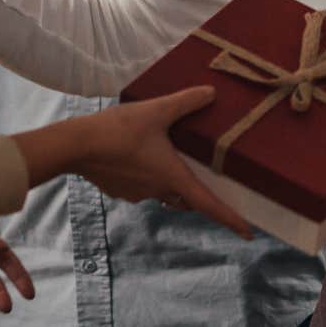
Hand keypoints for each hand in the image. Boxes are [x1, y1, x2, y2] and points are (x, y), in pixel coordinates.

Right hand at [70, 88, 253, 238]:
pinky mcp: (120, 190)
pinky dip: (146, 176)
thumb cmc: (118, 130)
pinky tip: (137, 156)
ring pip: (163, 192)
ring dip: (170, 181)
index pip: (209, 205)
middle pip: (187, 198)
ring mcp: (137, 193)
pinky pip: (142, 186)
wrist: (75, 146)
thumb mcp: (156, 110)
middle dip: (198, 194)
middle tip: (209, 181)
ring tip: (169, 158)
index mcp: (173, 177)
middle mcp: (158, 191)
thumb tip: (212, 92)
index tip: (249, 234)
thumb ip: (185, 102)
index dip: (231, 220)